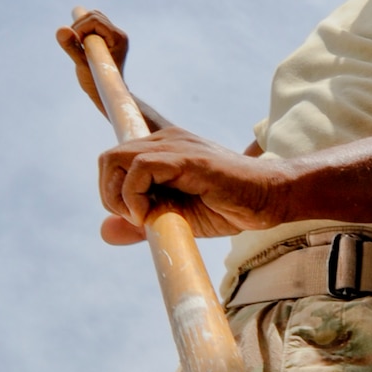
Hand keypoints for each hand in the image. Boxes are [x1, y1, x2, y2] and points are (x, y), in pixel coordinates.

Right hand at [56, 9, 128, 111]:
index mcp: (118, 38)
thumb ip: (71, 46)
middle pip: (94, 15)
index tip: (76, 44)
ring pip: (93, 18)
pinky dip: (82, 31)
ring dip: (80, 28)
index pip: (95, 20)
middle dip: (79, 26)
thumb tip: (61, 29)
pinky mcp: (108, 38)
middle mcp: (119, 34)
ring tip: (79, 46)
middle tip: (76, 45)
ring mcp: (114, 36)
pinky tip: (82, 45)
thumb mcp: (81, 65)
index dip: (80, 28)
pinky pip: (93, 25)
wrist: (106, 95)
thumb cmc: (97, 84)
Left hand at [98, 126, 288, 243]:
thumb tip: (103, 232)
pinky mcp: (187, 157)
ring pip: (117, 159)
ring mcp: (175, 145)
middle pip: (109, 158)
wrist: (268, 200)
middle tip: (135, 220)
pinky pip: (140, 167)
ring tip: (143, 219)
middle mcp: (165, 140)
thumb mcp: (174, 219)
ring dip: (120, 196)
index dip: (107, 178)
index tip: (123, 207)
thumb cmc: (227, 208)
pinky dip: (134, 195)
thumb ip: (140, 223)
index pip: (117, 156)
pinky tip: (151, 215)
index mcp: (162, 151)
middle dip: (110, 194)